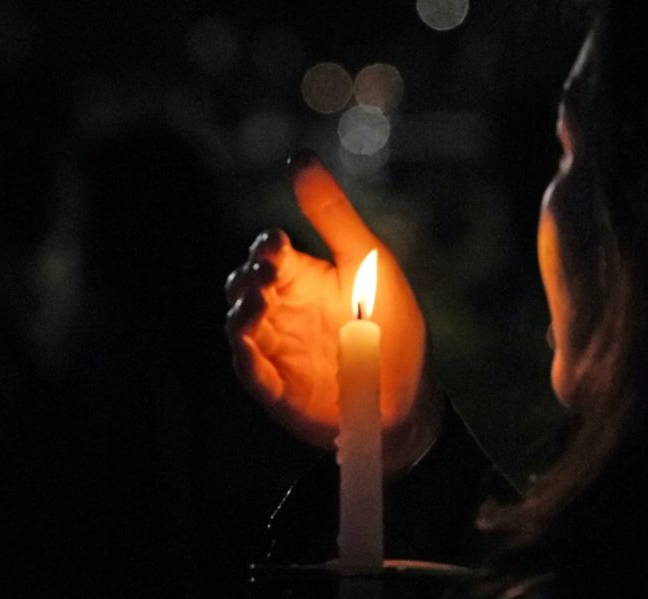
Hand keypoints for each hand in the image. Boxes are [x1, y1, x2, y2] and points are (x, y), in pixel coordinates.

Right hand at [225, 150, 442, 477]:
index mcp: (301, 276)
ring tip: (257, 305)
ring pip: (238, 326)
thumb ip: (331, 213)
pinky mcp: (276, 388)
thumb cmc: (390, 322)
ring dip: (241, 314)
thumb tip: (299, 156)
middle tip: (267, 275)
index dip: (266, 246)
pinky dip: (246, 359)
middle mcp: (281, 309)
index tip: (278, 244)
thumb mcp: (367, 260)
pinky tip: (251, 348)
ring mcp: (276, 349)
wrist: (408, 392)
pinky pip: (250, 371)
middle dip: (248, 278)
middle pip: (242, 286)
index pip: (267, 252)